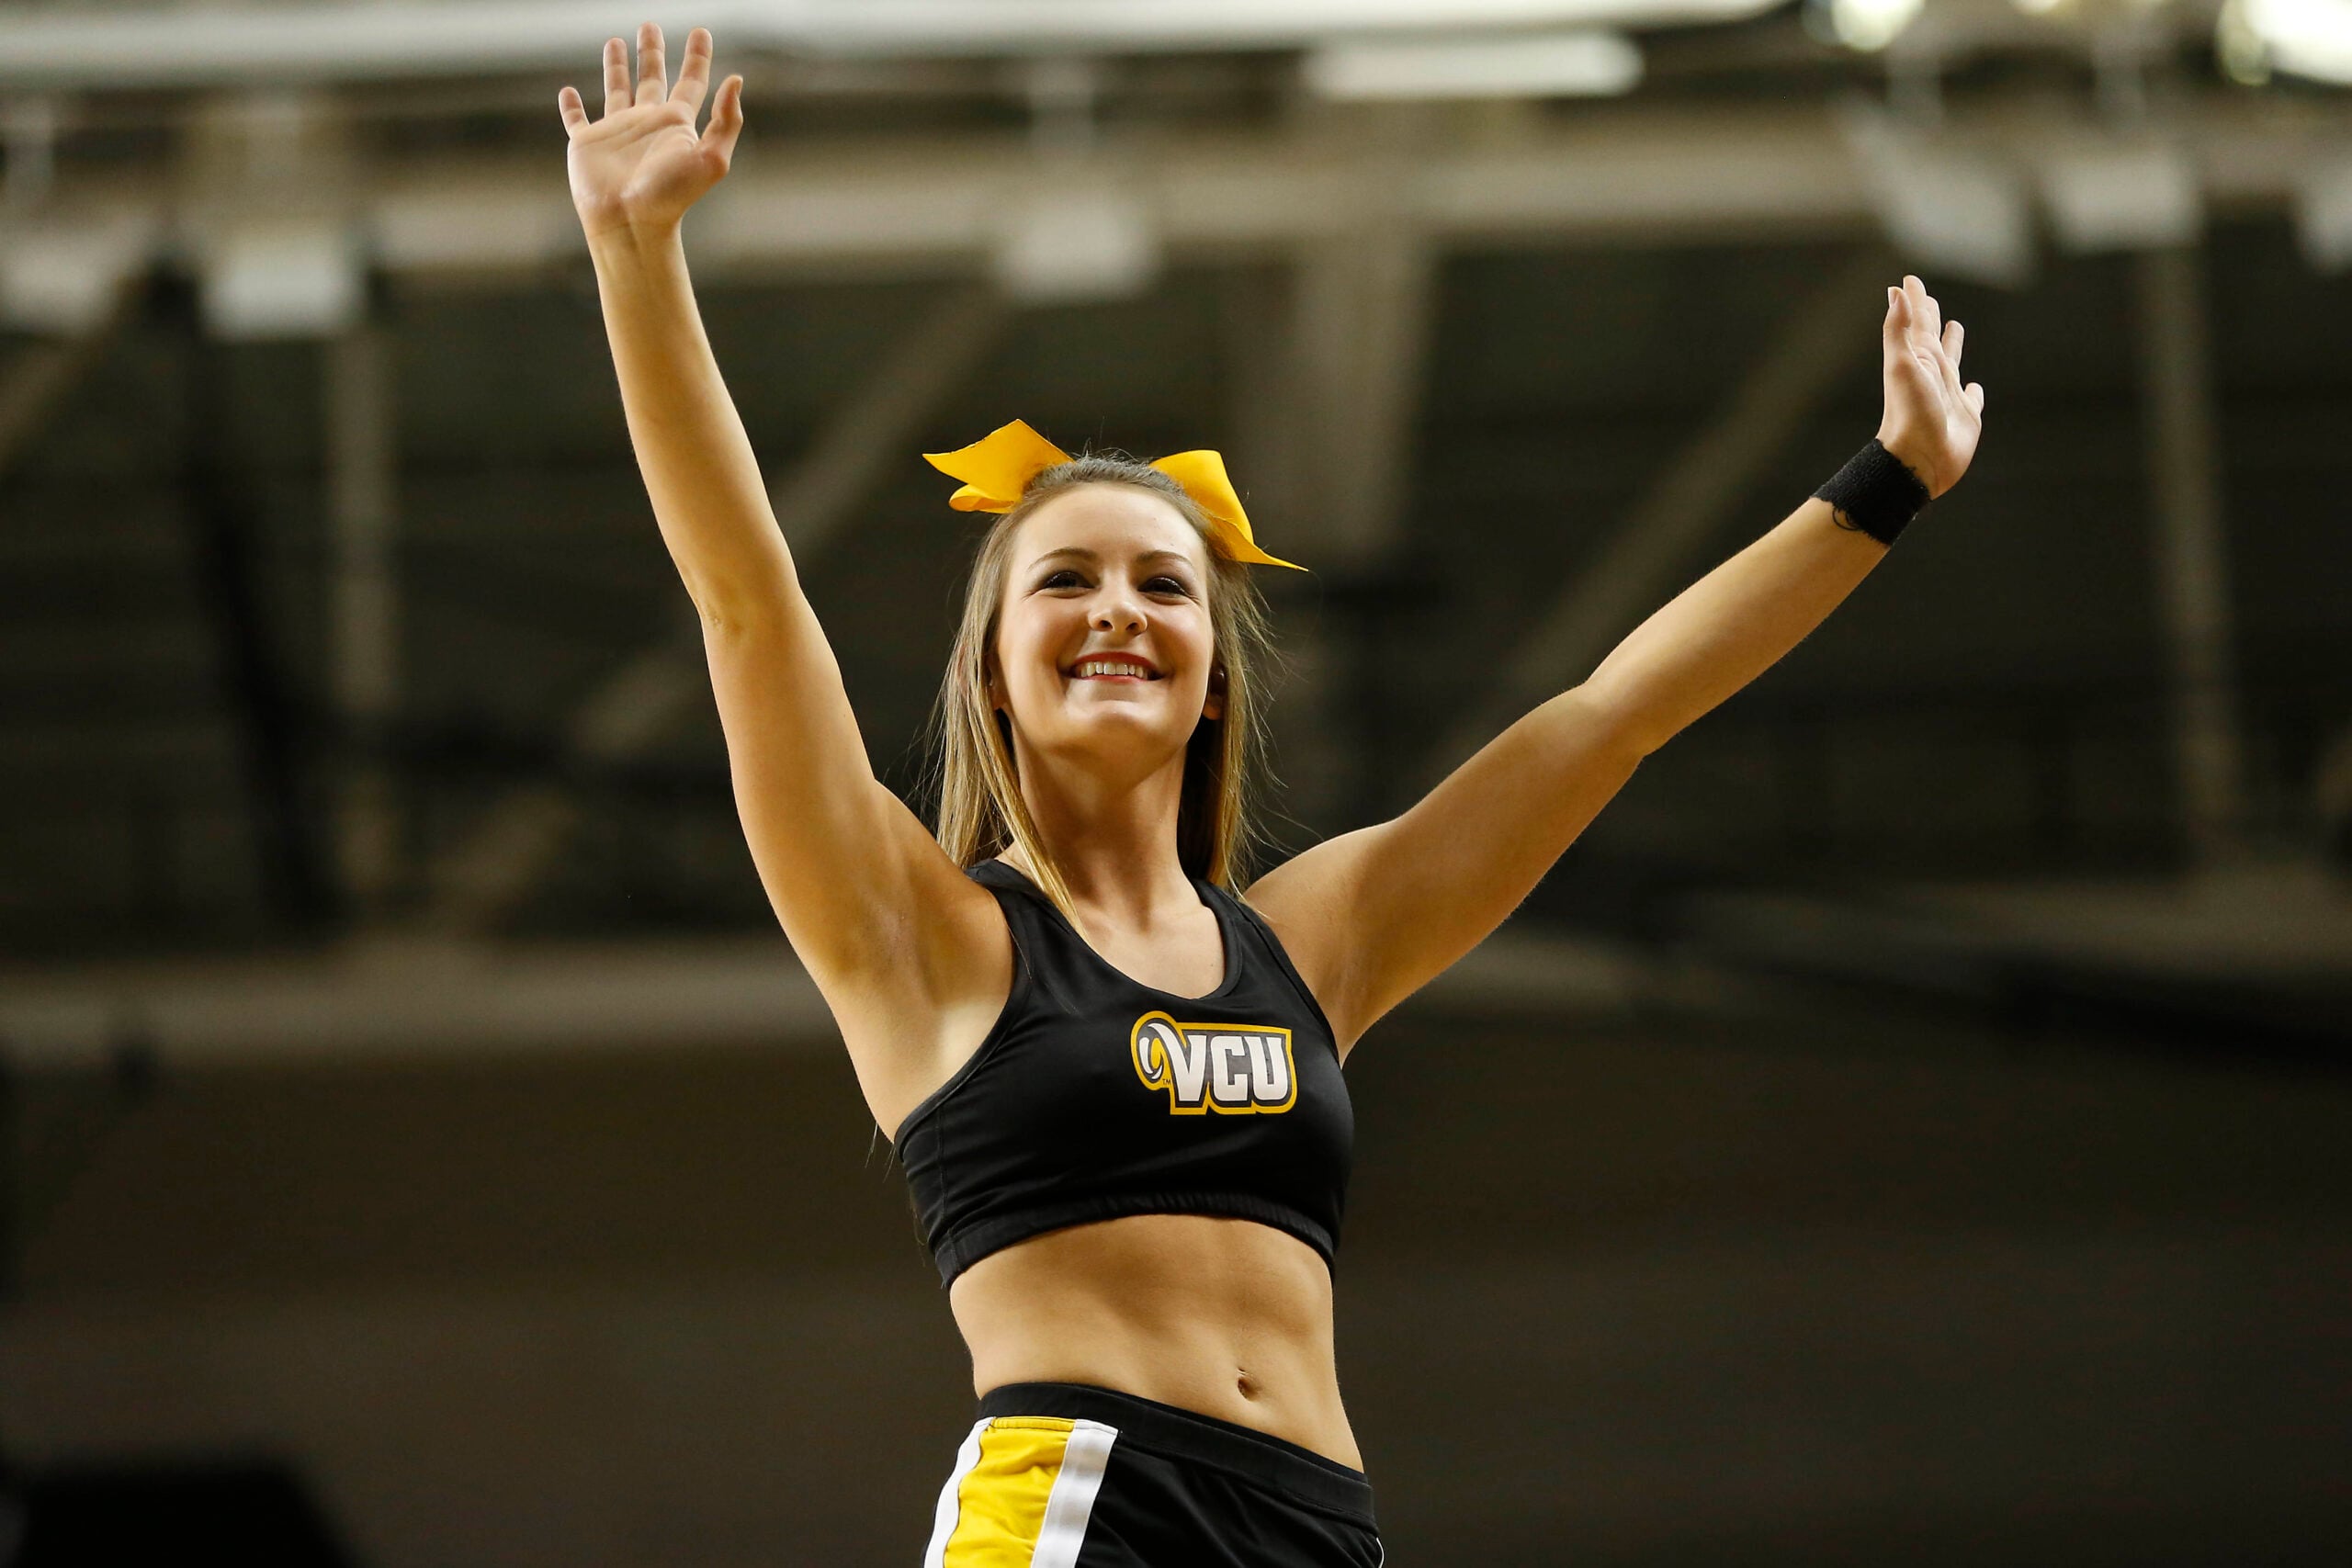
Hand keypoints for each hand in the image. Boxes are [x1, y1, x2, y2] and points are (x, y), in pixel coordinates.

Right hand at [558, 23, 743, 240]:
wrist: (631, 223)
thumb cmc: (672, 195)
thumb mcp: (711, 159)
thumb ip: (726, 121)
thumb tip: (736, 80)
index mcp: (677, 125)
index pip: (691, 82)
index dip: (697, 57)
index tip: (702, 32)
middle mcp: (647, 124)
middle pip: (652, 78)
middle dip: (652, 51)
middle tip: (650, 26)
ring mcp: (616, 133)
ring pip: (616, 90)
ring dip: (616, 67)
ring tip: (615, 41)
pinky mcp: (587, 144)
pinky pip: (576, 120)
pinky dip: (570, 107)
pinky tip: (567, 92)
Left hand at [1874, 274, 1984, 498]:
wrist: (1919, 460)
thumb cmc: (1910, 413)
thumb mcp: (1902, 365)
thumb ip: (1899, 329)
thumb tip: (1897, 291)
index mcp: (1917, 360)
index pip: (1916, 322)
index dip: (1915, 300)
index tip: (1910, 280)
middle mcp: (1931, 375)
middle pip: (1931, 338)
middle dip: (1929, 317)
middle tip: (1928, 298)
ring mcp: (1948, 396)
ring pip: (1952, 363)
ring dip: (1953, 345)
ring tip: (1954, 327)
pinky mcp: (1965, 417)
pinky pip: (1972, 400)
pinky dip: (1975, 391)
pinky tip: (1975, 388)